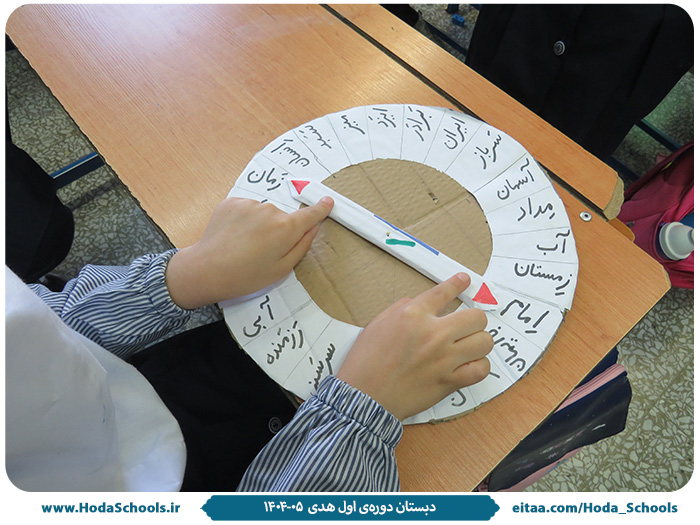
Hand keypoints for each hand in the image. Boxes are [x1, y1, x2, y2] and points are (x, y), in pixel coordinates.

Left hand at [165, 197, 332, 308]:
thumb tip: (313, 228)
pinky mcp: (232, 202)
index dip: (320, 208)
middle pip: (283, 218)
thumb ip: (302, 246)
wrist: (206, 269)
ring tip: (245, 246)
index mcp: (286, 229)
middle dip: (278, 231)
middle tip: (262, 252)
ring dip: (259, 226)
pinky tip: (234, 237)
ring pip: (263, 213)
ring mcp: (249, 204)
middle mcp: (270, 210)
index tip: (327, 201)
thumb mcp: (282, 269)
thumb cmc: (245, 276)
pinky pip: (246, 209)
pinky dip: (243, 221)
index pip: (310, 214)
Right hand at [336, 273, 492, 420]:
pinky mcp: (449, 381)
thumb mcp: (377, 324)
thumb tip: (418, 303)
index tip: (465, 280)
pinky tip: (469, 364)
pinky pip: (480, 369)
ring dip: (478, 342)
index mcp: (412, 315)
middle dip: (473, 319)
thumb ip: (400, 308)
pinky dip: (479, 366)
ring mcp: (444, 359)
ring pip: (484, 342)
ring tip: (469, 346)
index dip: (458, 284)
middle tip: (465, 325)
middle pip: (476, 317)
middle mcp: (433, 334)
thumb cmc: (365, 362)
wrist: (364, 396)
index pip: (444, 292)